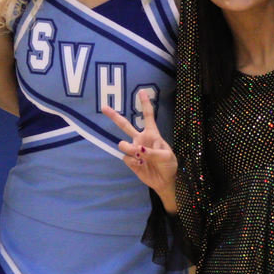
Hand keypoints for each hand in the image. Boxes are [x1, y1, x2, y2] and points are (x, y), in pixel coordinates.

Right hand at [101, 90, 176, 210]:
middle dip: (114, 116)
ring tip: (139, 156)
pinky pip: (126, 159)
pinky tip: (141, 166)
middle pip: (125, 125)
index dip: (145, 104)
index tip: (142, 92)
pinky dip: (133, 163)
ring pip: (123, 145)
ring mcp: (134, 150)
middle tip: (103, 107)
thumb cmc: (169, 165)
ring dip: (129, 149)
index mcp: (152, 134)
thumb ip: (151, 152)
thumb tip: (136, 149)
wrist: (165, 181)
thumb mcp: (166, 157)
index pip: (148, 116)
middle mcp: (141, 140)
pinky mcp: (130, 161)